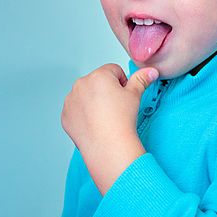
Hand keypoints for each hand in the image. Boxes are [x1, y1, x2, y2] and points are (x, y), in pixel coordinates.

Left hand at [61, 63, 159, 193]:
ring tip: (104, 118)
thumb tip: (150, 71)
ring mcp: (71, 100)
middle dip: (106, 91)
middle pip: (97, 82)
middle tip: (115, 109)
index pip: (113, 70)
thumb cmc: (121, 120)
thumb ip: (141, 79)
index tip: (123, 97)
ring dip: (93, 102)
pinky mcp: (65, 115)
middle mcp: (81, 84)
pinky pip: (76, 110)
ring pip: (85, 95)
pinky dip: (83, 115)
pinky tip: (94, 124)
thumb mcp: (135, 95)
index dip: (122, 83)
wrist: (108, 146)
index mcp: (98, 75)